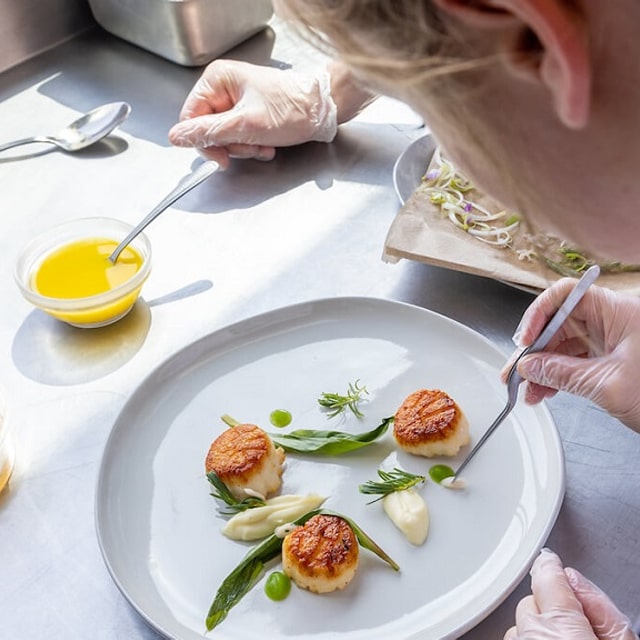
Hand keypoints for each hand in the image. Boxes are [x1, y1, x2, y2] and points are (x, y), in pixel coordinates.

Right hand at [168, 59, 337, 167]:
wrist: (324, 110)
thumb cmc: (292, 109)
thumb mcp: (245, 125)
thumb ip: (208, 133)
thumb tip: (177, 137)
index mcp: (217, 80)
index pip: (191, 118)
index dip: (202, 142)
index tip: (220, 158)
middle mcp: (225, 87)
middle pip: (208, 129)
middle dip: (229, 146)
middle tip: (248, 147)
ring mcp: (238, 101)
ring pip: (225, 136)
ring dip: (243, 148)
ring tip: (262, 145)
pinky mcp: (251, 113)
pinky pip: (240, 136)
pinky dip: (252, 145)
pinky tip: (267, 145)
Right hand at [502, 278, 639, 431]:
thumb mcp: (607, 385)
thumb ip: (561, 374)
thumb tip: (529, 367)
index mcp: (617, 311)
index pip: (564, 296)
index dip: (538, 314)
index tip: (525, 341)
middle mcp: (612, 319)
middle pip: (559, 322)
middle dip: (535, 349)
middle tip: (516, 372)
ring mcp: (611, 338)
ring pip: (564, 343)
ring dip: (543, 367)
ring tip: (528, 390)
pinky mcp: (610, 356)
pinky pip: (574, 359)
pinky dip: (557, 374)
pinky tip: (544, 391)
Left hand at [504, 549, 636, 639]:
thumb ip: (603, 609)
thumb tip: (576, 580)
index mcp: (561, 626)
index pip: (547, 575)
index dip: (550, 565)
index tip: (551, 559)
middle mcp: (532, 635)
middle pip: (532, 600)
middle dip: (551, 606)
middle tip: (577, 625)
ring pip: (522, 623)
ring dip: (539, 627)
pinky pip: (517, 639)